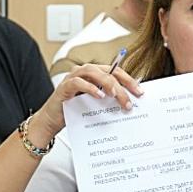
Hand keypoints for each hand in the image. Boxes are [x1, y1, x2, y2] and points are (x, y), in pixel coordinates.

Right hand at [28, 63, 144, 139]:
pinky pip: (78, 82)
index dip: (129, 81)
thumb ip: (109, 100)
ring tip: (116, 96)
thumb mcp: (96, 105)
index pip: (116, 72)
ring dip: (108, 84)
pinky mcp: (64, 86)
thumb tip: (129, 103)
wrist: (52, 120)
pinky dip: (90, 88)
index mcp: (96, 74)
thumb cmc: (74, 111)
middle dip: (122, 85)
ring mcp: (74, 77)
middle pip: (108, 72)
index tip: (140, 93)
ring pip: (94, 73)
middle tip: (130, 100)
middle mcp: (85, 72)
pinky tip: (99, 96)